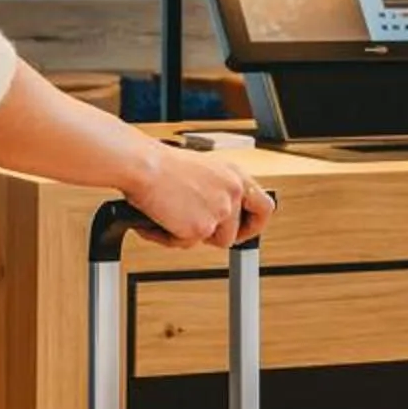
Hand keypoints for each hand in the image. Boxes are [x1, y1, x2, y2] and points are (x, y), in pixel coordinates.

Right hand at [122, 142, 276, 249]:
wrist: (143, 165)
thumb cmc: (160, 164)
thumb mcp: (201, 170)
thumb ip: (215, 190)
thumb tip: (216, 213)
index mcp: (234, 175)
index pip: (264, 206)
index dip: (255, 223)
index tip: (244, 230)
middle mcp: (232, 192)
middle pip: (236, 233)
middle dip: (220, 238)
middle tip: (202, 234)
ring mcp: (219, 212)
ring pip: (210, 241)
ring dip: (191, 235)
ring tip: (170, 218)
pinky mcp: (201, 228)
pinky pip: (186, 244)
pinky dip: (169, 237)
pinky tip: (158, 222)